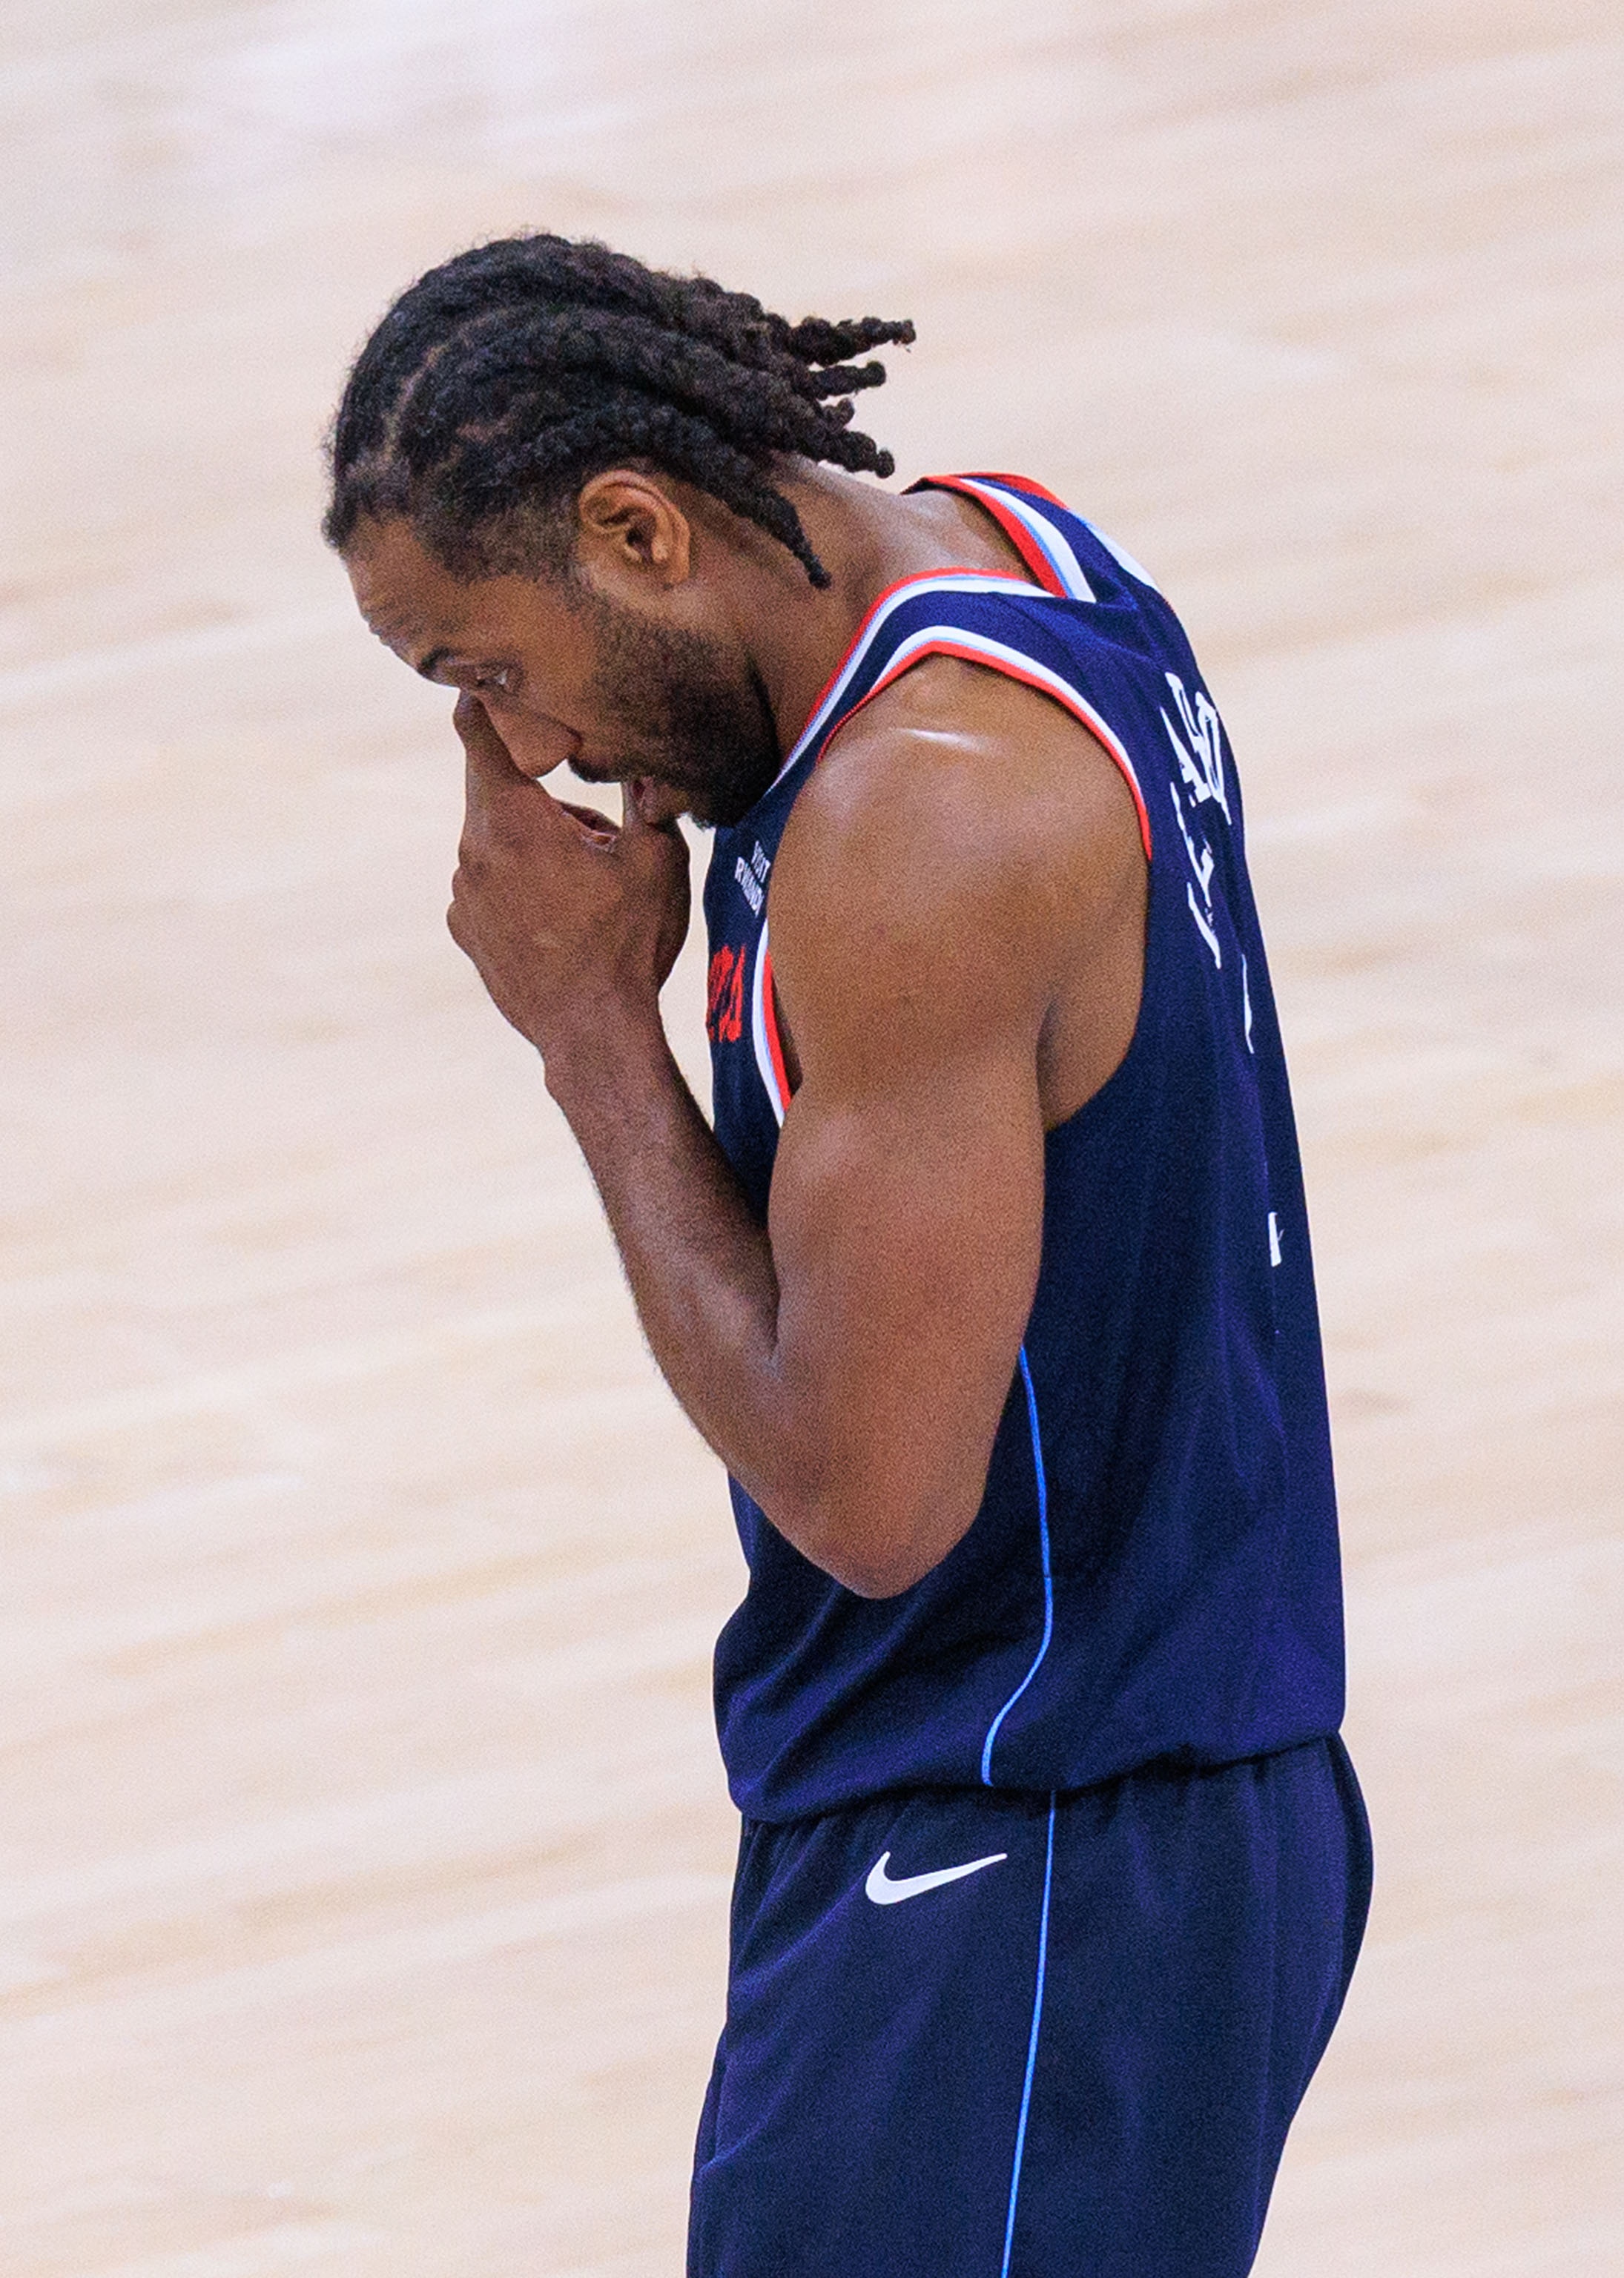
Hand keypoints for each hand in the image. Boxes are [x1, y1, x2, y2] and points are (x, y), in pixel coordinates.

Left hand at [446, 694, 690, 1058]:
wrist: (593, 1035)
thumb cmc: (629, 945)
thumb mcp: (658, 862)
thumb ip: (646, 797)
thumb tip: (648, 756)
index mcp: (515, 821)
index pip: (477, 732)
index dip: (483, 700)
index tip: (488, 681)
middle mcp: (473, 850)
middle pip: (493, 788)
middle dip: (539, 793)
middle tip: (593, 832)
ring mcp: (462, 894)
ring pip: (493, 838)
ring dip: (530, 842)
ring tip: (584, 886)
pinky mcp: (464, 929)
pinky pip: (486, 883)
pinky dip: (515, 884)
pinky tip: (559, 917)